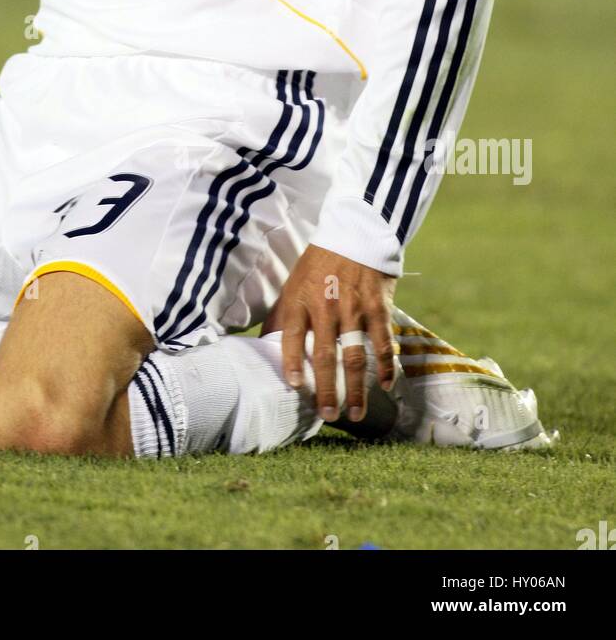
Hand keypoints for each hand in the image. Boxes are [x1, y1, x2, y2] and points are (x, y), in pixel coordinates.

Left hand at [263, 244, 396, 422]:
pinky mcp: (378, 306)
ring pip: (355, 356)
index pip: (292, 337)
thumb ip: (282, 314)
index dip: (292, 364)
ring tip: (356, 413)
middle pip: (324, 356)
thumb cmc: (319, 263)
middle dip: (326, 390)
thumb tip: (264, 342)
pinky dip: (385, 365)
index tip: (296, 388)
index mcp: (301, 299)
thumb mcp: (293, 282)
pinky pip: (382, 342)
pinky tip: (385, 385)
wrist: (355, 232)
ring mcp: (354, 308)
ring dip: (356, 389)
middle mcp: (326, 306)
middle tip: (328, 415)